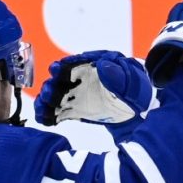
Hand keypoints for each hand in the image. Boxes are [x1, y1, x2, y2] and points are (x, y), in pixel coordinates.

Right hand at [34, 50, 153, 125]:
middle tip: (49, 92)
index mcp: (96, 66)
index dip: (66, 66)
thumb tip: (102, 65)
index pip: (78, 63)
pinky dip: (50, 115)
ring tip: (42, 108)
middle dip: (54, 85)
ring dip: (48, 101)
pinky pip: (60, 111)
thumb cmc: (137, 93)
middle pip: (62, 80)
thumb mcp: (131, 83)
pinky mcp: (75, 109)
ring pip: (57, 95)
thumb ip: (117, 76)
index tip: (57, 69)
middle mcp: (82, 78)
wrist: (140, 112)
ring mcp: (78, 94)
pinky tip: (44, 119)